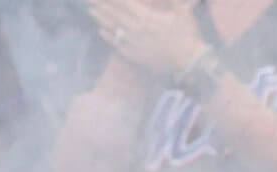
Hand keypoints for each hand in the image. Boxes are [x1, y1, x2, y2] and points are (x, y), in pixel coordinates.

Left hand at [90, 0, 213, 80]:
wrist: (188, 61)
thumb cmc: (187, 34)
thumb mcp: (182, 11)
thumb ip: (172, 1)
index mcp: (147, 16)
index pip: (124, 3)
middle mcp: (136, 28)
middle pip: (115, 14)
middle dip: (101, 6)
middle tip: (89, 0)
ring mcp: (133, 43)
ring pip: (113, 28)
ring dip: (101, 19)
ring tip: (91, 11)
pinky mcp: (134, 55)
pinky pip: (117, 44)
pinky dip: (108, 37)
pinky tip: (101, 31)